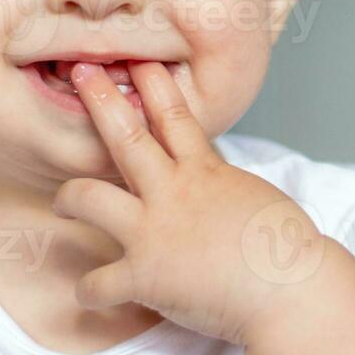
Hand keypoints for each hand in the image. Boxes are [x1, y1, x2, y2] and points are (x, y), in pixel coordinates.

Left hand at [52, 61, 326, 347]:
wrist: (291, 292)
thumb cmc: (286, 248)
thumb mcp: (252, 196)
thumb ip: (219, 183)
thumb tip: (210, 177)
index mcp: (205, 172)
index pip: (175, 114)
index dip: (152, 82)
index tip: (135, 60)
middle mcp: (172, 193)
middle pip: (126, 135)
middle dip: (99, 99)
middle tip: (78, 72)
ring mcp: (153, 232)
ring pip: (89, 197)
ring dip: (68, 196)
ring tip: (62, 200)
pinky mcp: (144, 276)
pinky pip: (98, 283)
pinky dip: (89, 291)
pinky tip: (87, 294)